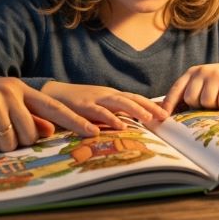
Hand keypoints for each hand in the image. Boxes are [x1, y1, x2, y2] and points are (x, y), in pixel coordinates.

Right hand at [41, 81, 167, 127]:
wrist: (51, 93)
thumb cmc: (78, 104)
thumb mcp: (99, 108)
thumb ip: (114, 114)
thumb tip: (134, 125)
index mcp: (112, 96)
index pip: (135, 98)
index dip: (151, 105)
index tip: (167, 114)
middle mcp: (106, 95)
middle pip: (132, 98)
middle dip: (149, 107)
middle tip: (164, 117)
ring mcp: (95, 99)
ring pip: (118, 102)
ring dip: (134, 110)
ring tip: (148, 119)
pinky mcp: (81, 105)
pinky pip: (96, 112)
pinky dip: (109, 118)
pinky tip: (119, 125)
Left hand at [162, 57, 218, 114]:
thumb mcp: (203, 84)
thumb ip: (188, 94)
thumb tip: (167, 113)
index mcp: (192, 73)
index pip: (176, 89)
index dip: (168, 104)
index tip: (163, 118)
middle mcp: (202, 71)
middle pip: (191, 99)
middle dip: (199, 107)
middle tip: (209, 103)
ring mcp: (216, 74)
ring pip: (206, 102)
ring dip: (214, 107)